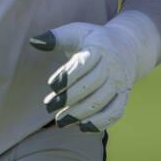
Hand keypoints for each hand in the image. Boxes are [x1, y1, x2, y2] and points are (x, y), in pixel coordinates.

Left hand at [29, 13, 158, 131]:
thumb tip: (33, 41)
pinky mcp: (124, 95)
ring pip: (103, 100)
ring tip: (61, 121)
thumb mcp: (76, 32)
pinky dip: (101, 122)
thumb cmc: (93, 40)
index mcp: (100, 48)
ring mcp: (120, 82)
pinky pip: (115, 112)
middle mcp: (113, 65)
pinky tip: (82, 127)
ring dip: (81, 113)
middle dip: (70, 98)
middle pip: (93, 85)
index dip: (67, 76)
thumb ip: (56, 37)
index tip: (51, 85)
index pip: (83, 64)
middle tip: (49, 107)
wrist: (127, 46)